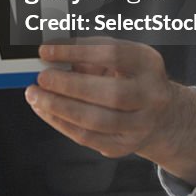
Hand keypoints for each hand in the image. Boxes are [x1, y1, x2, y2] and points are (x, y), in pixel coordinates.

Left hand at [25, 38, 195, 184]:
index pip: (113, 54)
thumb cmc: (128, 77)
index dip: (76, 51)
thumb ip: (87, 53)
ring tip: (35, 96)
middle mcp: (152, 95)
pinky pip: (88, 137)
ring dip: (60, 108)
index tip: (46, 51)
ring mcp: (141, 125)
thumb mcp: (117, 57)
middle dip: (69, 85)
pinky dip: (61, 123)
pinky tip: (44, 110)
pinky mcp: (125, 145)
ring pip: (97, 121)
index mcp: (148, 64)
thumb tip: (51, 56)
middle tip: (41, 78)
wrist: (160, 114)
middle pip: (110, 94)